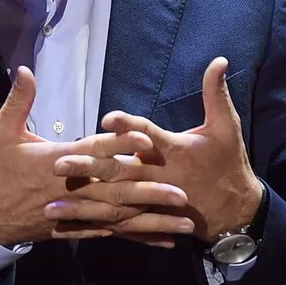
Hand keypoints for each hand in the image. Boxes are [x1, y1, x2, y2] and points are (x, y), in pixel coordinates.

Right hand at [0, 66, 196, 245]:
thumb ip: (18, 101)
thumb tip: (24, 70)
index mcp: (57, 162)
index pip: (95, 151)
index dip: (121, 145)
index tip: (148, 140)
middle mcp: (72, 189)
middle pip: (116, 190)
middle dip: (150, 192)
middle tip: (183, 195)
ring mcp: (75, 211)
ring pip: (119, 217)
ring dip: (152, 220)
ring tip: (183, 223)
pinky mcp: (75, 227)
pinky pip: (111, 233)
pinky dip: (137, 236)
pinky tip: (163, 239)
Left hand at [52, 56, 262, 244]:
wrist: (234, 211)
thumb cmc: (228, 163)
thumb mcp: (227, 126)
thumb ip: (216, 93)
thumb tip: (219, 61)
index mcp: (174, 152)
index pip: (147, 135)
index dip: (128, 127)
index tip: (106, 118)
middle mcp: (157, 176)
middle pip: (119, 171)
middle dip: (89, 168)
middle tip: (59, 163)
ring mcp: (149, 199)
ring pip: (111, 201)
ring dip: (82, 203)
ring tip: (51, 205)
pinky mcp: (145, 214)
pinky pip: (114, 221)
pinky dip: (91, 223)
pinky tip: (65, 224)